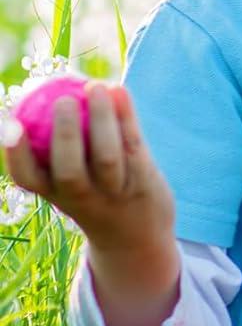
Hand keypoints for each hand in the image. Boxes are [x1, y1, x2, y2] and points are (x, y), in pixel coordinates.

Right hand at [2, 82, 175, 252]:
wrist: (137, 239)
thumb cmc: (94, 197)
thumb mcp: (69, 185)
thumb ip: (56, 151)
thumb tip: (44, 95)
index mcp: (54, 194)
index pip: (28, 178)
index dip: (16, 153)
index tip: (11, 123)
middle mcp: (82, 198)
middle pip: (70, 170)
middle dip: (65, 135)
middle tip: (62, 100)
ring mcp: (115, 193)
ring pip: (108, 158)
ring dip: (102, 120)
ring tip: (96, 87)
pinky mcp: (145, 183)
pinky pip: (134, 146)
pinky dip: (126, 117)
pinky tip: (119, 90)